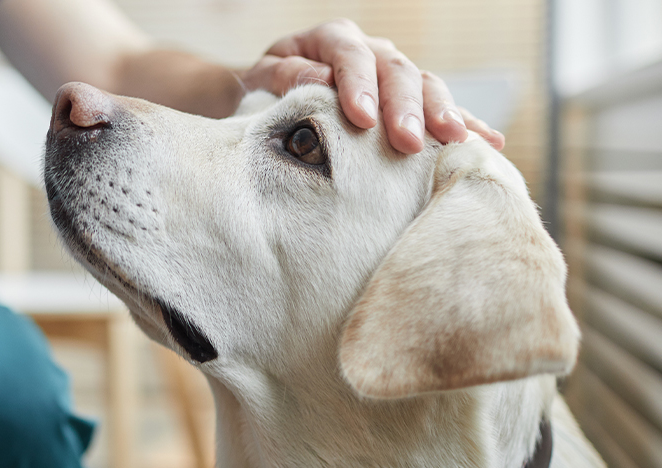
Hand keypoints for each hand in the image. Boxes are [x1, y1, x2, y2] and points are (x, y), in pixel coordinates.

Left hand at [240, 19, 504, 152]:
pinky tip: (490, 142)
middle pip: (396, 71)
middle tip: (407, 142)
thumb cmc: (265, 91)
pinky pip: (443, 107)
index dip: (358, 86)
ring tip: (455, 141)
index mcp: (332, 39)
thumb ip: (285, 77)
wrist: (272, 99)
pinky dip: (467, 123)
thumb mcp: (262, 81)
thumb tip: (319, 80)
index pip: (350, 55)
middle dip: (405, 108)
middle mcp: (371, 51)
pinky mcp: (410, 100)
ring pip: (426, 86)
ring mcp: (395, 74)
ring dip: (443, 114)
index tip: (362, 120)